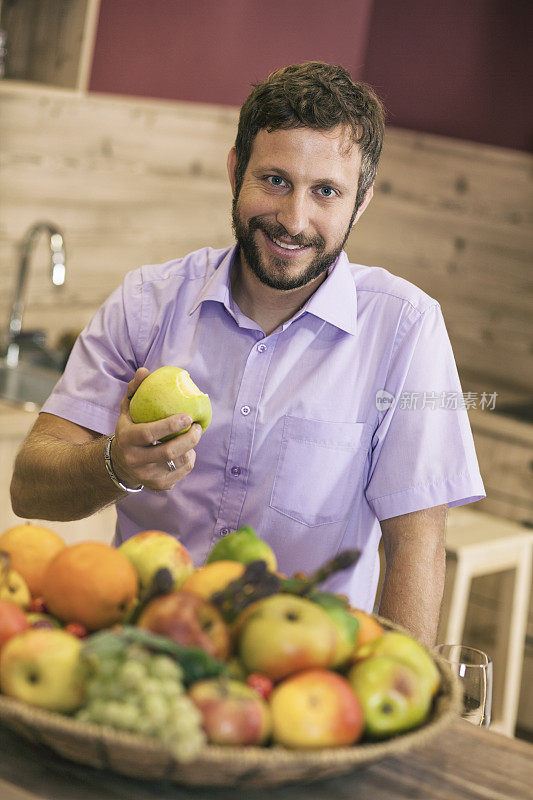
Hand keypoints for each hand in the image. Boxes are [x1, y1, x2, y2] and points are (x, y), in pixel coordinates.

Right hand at [110, 368, 202, 491]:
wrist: (120, 463)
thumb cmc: (129, 428)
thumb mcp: (127, 409)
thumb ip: (135, 390)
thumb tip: (145, 371)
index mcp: (127, 440)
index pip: (149, 433)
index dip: (170, 425)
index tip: (188, 416)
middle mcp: (134, 461)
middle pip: (168, 452)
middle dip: (189, 439)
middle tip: (199, 426)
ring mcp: (146, 476)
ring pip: (178, 464)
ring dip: (191, 448)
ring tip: (194, 435)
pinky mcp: (158, 486)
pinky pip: (181, 473)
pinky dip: (189, 460)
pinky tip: (188, 450)